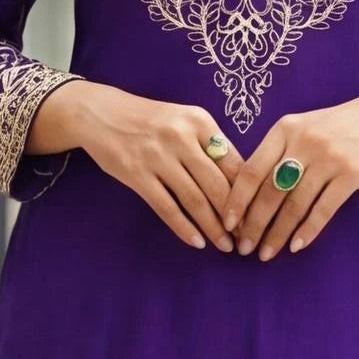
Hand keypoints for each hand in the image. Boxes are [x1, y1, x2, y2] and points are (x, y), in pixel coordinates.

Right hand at [35, 78, 241, 248]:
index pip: (233, 163)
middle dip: (235, 217)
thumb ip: (209, 145)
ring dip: (213, 227)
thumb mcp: (183, 121)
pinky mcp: (137, 174)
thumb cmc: (150, 120)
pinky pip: (166, 207)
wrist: (99, 113)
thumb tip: (240, 184)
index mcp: (200, 121)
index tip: (258, 215)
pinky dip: (184, 228)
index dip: (249, 193)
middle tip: (247, 238)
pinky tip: (197, 242)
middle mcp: (181, 137)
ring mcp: (158, 156)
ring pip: (194, 200)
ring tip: (226, 246)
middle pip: (217, 185)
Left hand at [225, 82, 358, 260]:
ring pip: (295, 205)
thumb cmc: (340, 125)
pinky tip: (296, 246)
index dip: (237, 200)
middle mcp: (304, 143)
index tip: (227, 223)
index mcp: (285, 129)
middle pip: (270, 191)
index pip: (252, 170)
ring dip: (277, 234)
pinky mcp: (352, 175)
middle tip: (243, 247)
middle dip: (253, 224)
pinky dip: (308, 230)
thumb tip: (249, 192)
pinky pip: (324, 209)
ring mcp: (329, 159)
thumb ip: (278, 151)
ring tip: (266, 253)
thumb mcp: (304, 126)